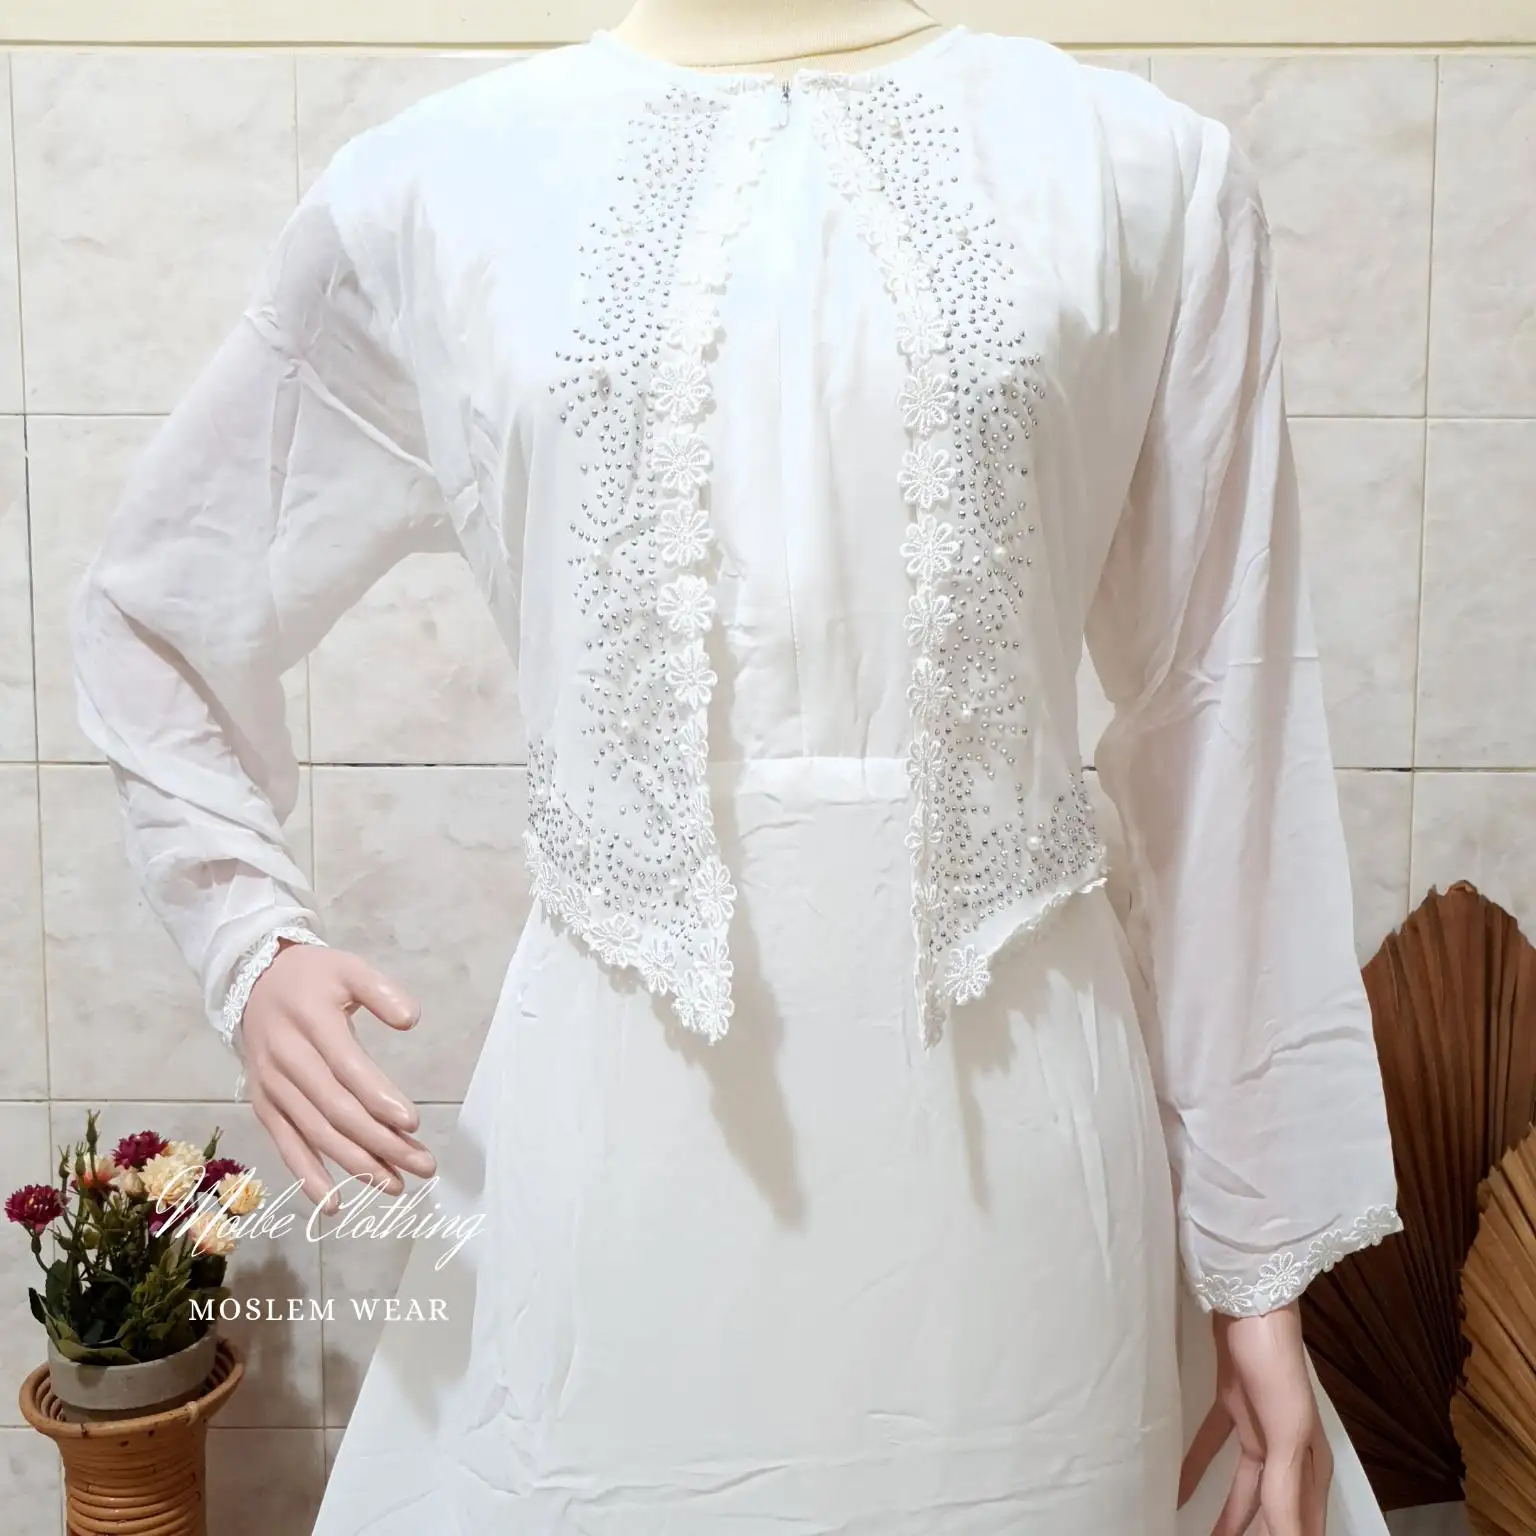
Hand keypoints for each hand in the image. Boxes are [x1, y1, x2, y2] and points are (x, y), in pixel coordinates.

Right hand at [241, 942, 437, 1213]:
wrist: (253, 982)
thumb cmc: (314, 978)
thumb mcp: (349, 967)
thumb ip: (380, 991)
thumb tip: (412, 1019)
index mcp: (311, 1023)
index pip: (348, 1068)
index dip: (378, 1098)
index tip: (412, 1123)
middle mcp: (287, 1061)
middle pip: (337, 1110)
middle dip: (381, 1143)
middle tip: (423, 1165)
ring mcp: (273, 1088)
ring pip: (316, 1134)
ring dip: (355, 1165)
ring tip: (396, 1185)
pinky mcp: (265, 1106)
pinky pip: (286, 1145)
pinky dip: (307, 1177)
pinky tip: (332, 1205)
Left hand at [1178, 1302, 1331, 1535]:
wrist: (1251, 1302)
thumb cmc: (1274, 1365)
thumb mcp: (1286, 1431)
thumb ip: (1285, 1489)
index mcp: (1309, 1464)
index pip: (1298, 1524)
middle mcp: (1288, 1452)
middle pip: (1272, 1510)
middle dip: (1254, 1534)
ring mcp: (1259, 1428)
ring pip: (1243, 1487)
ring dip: (1227, 1516)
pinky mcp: (1231, 1405)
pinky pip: (1212, 1448)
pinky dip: (1195, 1470)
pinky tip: (1176, 1491)